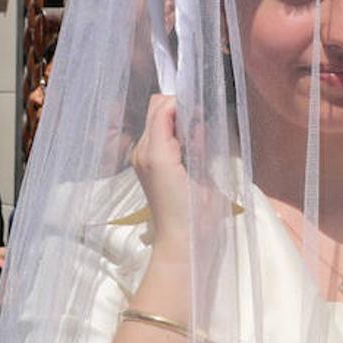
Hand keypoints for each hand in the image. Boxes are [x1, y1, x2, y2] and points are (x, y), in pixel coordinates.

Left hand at [130, 95, 191, 251]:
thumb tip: (196, 121)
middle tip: (199, 122)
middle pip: (155, 108)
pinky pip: (154, 135)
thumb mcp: (202, 174)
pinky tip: (185, 147)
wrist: (179, 239)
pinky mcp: (142, 163)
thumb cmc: (195, 212)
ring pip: (154, 119)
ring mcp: (139, 157)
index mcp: (156, 152)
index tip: (201, 112)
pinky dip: (170, 132)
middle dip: (177, 108)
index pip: (163, 108)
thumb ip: (197, 143)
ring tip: (195, 136)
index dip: (182, 103)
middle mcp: (142, 150)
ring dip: (174, 120)